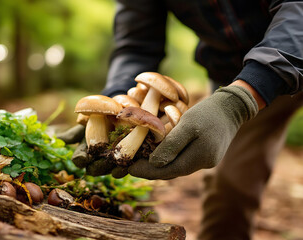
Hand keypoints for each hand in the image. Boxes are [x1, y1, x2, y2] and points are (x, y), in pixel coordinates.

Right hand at [56, 124, 127, 177]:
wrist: (118, 117)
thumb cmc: (98, 120)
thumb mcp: (85, 124)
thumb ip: (74, 132)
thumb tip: (58, 138)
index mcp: (85, 153)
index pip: (79, 159)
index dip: (81, 159)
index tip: (83, 157)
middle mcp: (96, 162)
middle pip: (94, 169)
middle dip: (98, 165)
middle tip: (103, 159)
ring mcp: (110, 165)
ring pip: (109, 170)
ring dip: (112, 167)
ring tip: (117, 162)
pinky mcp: (125, 164)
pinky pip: (123, 169)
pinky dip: (124, 168)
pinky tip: (127, 165)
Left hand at [128, 85, 258, 179]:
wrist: (232, 107)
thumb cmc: (208, 113)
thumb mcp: (188, 125)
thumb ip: (172, 145)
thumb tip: (155, 163)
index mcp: (200, 158)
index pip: (168, 171)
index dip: (147, 171)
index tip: (129, 169)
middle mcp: (203, 164)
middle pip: (171, 172)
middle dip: (150, 171)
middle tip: (130, 167)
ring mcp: (206, 161)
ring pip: (177, 167)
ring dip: (158, 166)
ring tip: (139, 163)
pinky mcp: (205, 155)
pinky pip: (182, 160)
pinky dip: (169, 159)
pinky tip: (156, 156)